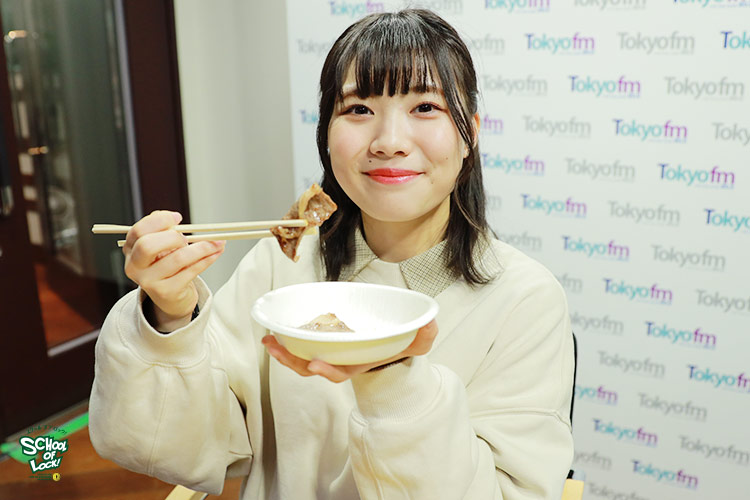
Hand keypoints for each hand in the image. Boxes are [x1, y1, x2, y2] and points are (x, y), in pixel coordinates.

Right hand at [123, 210, 225, 330]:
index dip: (159, 221)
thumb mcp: (161, 246)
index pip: (138, 231)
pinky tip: (215, 253)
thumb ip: (165, 231)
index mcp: (131, 249)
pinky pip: (191, 271)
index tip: (178, 218)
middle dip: (173, 237)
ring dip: (202, 247)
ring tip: (216, 243)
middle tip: (187, 238)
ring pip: (177, 258)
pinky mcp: (166, 292)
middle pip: (148, 246)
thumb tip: (174, 219)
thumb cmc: (167, 265)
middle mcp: (135, 266)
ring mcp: (149, 282)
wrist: (170, 296)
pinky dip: (207, 259)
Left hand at [261, 319, 438, 382]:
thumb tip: (429, 324)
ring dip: (285, 351)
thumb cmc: (405, 341)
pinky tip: (276, 327)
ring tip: (268, 340)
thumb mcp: (420, 339)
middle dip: (293, 361)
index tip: (315, 365)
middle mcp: (343, 359)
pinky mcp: (326, 337)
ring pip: (303, 357)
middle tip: (276, 349)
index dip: (328, 371)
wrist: (396, 338)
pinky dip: (289, 338)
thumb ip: (425, 334)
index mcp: (361, 362)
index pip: (342, 371)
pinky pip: (304, 341)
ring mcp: (333, 350)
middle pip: (314, 367)